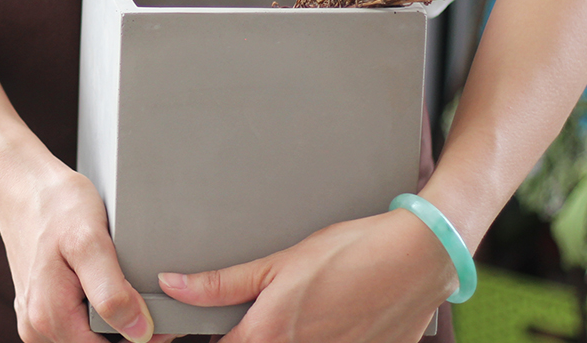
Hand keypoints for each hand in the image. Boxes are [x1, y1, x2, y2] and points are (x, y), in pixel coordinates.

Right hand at [0, 143, 156, 342]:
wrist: (24, 183)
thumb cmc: (57, 205)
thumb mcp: (90, 240)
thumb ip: (111, 292)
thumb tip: (138, 333)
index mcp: (50, 317)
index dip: (140, 340)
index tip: (168, 321)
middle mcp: (37, 326)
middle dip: (128, 334)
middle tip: (161, 308)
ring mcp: (35, 316)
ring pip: (85, 337)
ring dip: (114, 326)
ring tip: (140, 296)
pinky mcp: (39, 303)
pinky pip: (74, 322)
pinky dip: (98, 314)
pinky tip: (114, 290)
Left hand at [158, 210, 456, 342]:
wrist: (414, 260)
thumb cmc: (350, 253)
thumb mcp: (280, 262)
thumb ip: (221, 283)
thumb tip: (171, 283)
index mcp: (266, 337)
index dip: (190, 340)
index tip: (178, 332)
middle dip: (241, 336)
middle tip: (252, 315)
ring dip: (277, 336)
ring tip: (296, 311)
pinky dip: (313, 339)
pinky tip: (326, 319)